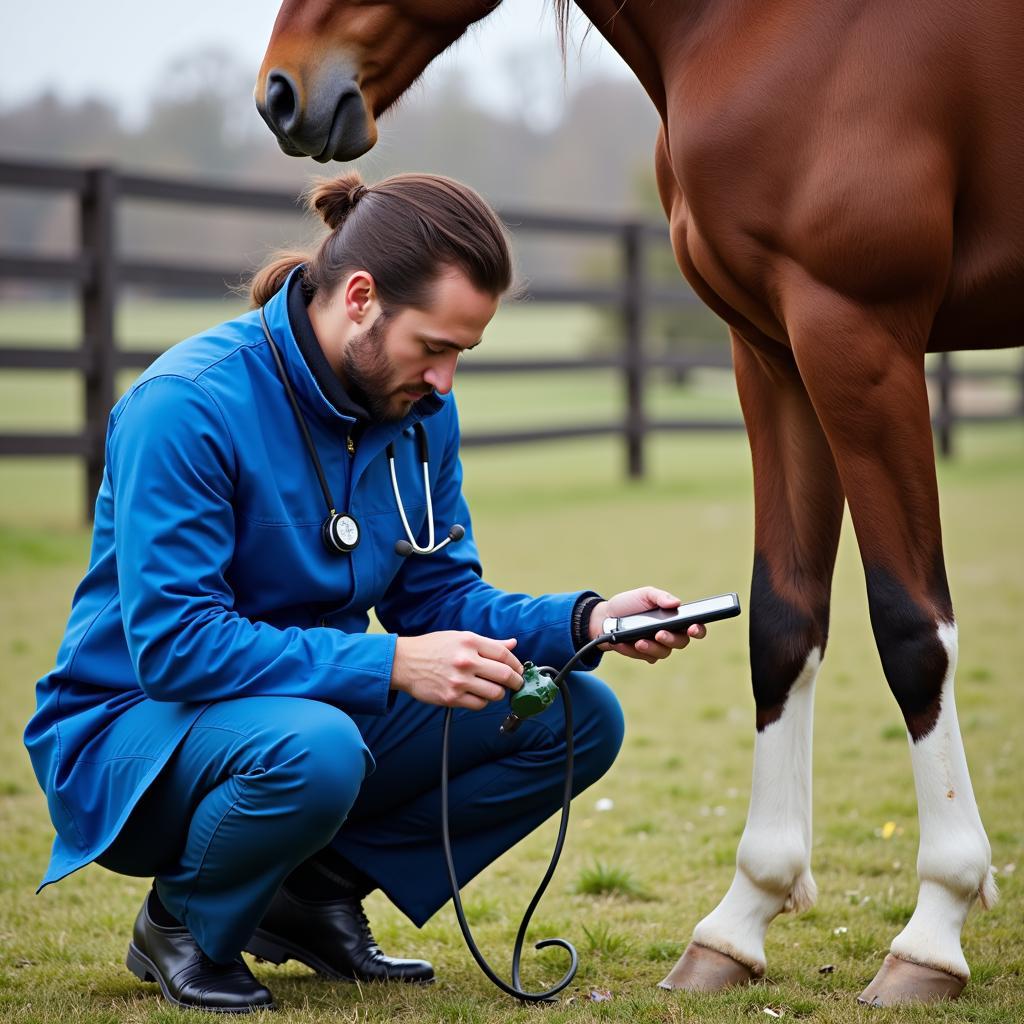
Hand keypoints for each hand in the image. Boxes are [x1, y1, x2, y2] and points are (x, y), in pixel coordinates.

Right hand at [391, 632, 523, 708]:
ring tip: (493, 689)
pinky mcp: (451, 698)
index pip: (504, 655)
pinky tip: (477, 695)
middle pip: (504, 675)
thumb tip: (512, 645)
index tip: (518, 670)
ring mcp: (458, 681)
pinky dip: (483, 702)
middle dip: (515, 682)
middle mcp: (466, 661)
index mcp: (469, 642)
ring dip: (499, 693)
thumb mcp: (460, 638)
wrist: (404, 662)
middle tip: (516, 684)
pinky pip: (479, 705)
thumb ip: (488, 643)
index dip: (516, 664)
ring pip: (495, 693)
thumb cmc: (433, 648)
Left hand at [588, 587, 706, 663]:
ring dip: (652, 647)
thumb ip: (660, 597)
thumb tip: (676, 603)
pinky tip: (625, 643)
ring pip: (663, 653)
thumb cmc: (628, 604)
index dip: (698, 630)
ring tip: (639, 641)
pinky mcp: (643, 655)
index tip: (693, 628)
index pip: (693, 626)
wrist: (604, 618)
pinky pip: (645, 657)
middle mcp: (669, 634)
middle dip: (672, 639)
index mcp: (673, 618)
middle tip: (659, 634)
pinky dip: (634, 650)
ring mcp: (656, 646)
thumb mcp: (644, 595)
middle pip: (681, 643)